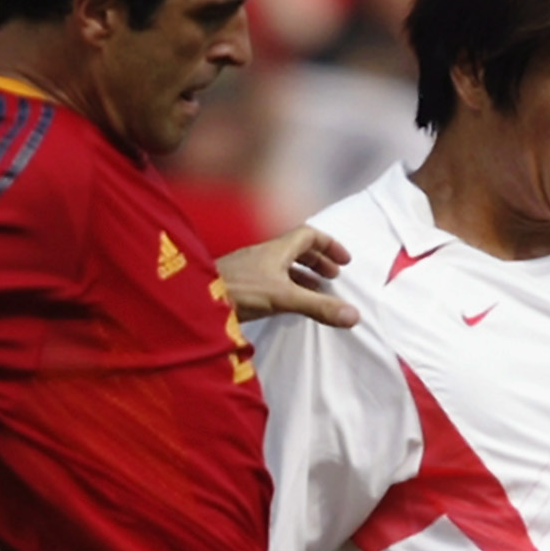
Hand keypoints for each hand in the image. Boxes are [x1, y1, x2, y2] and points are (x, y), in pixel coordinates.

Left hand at [217, 226, 354, 327]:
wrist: (196, 299)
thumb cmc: (238, 290)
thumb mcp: (284, 298)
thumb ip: (318, 306)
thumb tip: (353, 315)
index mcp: (277, 249)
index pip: (309, 235)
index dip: (329, 245)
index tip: (343, 261)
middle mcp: (264, 255)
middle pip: (297, 249)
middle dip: (318, 260)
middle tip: (333, 276)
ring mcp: (252, 269)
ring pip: (283, 265)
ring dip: (303, 274)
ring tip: (317, 290)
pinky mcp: (242, 284)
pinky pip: (271, 279)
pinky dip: (286, 286)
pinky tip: (288, 303)